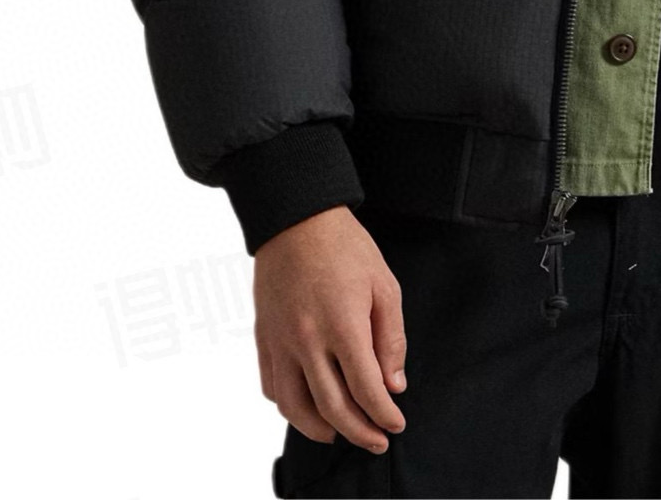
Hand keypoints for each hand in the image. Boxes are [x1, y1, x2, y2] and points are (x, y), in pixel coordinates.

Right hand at [254, 205, 408, 451]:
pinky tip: (307, 406)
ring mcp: (281, 342)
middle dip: (359, 432)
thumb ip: (391, 339)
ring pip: (295, 407)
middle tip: (377, 440)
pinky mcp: (264, 338)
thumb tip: (393, 384)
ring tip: (341, 433)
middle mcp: (308, 340)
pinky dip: (289, 407)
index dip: (384, 414)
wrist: (296, 220)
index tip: (396, 423)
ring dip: (320, 429)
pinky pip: (272, 386)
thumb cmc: (346, 248)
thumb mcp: (384, 285)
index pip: (366, 389)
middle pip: (333, 408)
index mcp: (343, 325)